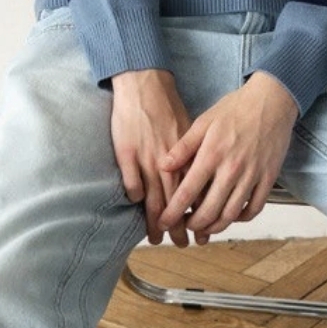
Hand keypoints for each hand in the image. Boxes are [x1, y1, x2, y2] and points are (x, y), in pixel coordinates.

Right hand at [110, 69, 193, 246]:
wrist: (144, 83)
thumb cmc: (167, 105)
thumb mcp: (191, 129)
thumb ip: (193, 156)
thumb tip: (199, 178)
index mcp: (186, 156)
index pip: (193, 194)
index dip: (196, 214)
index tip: (199, 231)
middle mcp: (169, 161)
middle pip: (175, 202)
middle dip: (179, 227)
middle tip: (183, 244)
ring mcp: (146, 158)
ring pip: (154, 199)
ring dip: (155, 221)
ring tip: (156, 238)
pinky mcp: (127, 153)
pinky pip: (132, 182)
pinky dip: (134, 197)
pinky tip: (136, 208)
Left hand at [157, 73, 299, 244]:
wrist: (272, 101)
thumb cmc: (236, 109)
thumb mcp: (203, 122)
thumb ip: (183, 147)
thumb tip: (162, 166)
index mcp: (211, 155)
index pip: (186, 193)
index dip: (172, 212)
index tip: (163, 222)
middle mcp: (232, 169)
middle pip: (209, 211)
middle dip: (192, 225)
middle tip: (184, 226)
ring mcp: (252, 176)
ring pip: (231, 214)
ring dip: (215, 226)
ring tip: (204, 227)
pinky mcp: (269, 179)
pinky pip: (254, 208)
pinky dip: (241, 218)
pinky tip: (231, 216)